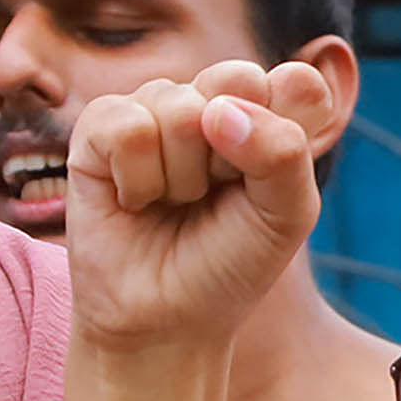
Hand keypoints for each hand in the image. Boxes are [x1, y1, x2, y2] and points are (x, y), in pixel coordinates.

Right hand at [61, 63, 331, 363]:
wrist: (165, 321)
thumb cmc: (230, 264)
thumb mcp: (286, 215)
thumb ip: (284, 152)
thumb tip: (217, 110)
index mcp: (268, 114)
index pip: (300, 82)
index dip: (291, 130)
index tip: (270, 185)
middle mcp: (211, 100)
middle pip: (239, 79)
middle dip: (233, 155)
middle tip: (217, 194)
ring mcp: (154, 108)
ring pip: (180, 108)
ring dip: (182, 178)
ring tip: (173, 204)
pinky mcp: (100, 127)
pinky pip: (128, 127)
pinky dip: (137, 180)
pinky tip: (134, 201)